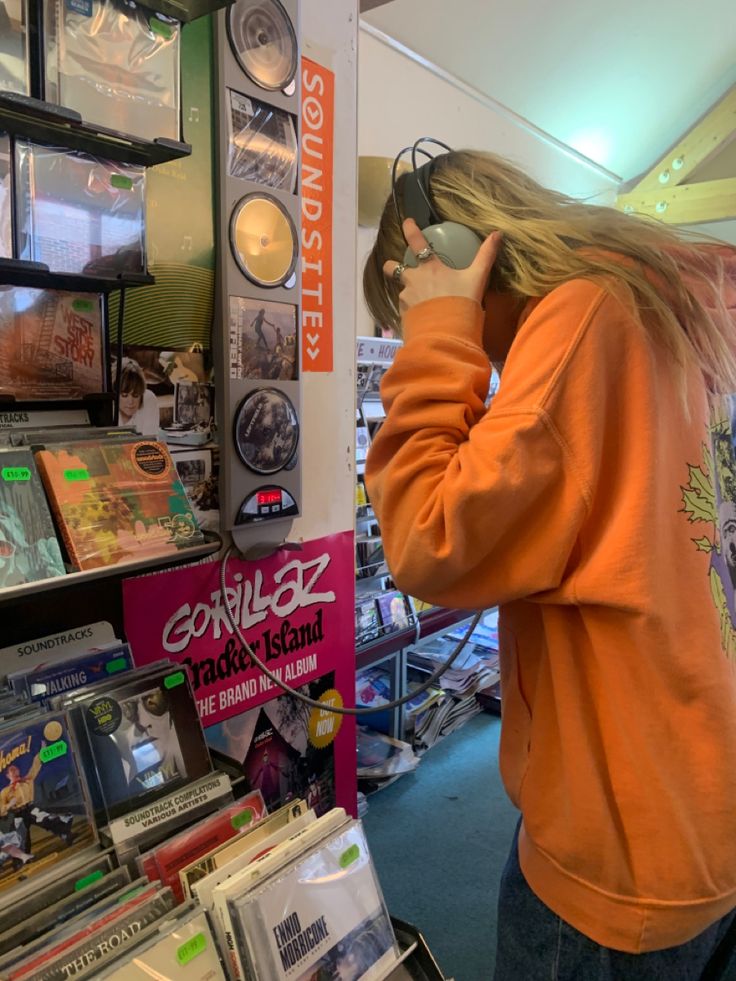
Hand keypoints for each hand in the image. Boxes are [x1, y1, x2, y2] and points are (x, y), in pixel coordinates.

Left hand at [383, 218, 502, 313]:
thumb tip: (498, 233)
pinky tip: (422, 317)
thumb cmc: (461, 302)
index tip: (406, 222)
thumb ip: (486, 256)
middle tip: (395, 269)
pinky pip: (405, 310)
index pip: (416, 242)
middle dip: (391, 267)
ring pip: (402, 291)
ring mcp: (406, 298)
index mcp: (429, 268)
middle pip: (393, 269)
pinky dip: (412, 311)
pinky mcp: (403, 315)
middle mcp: (413, 280)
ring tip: (422, 303)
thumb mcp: (477, 278)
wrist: (446, 334)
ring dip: (409, 293)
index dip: (410, 229)